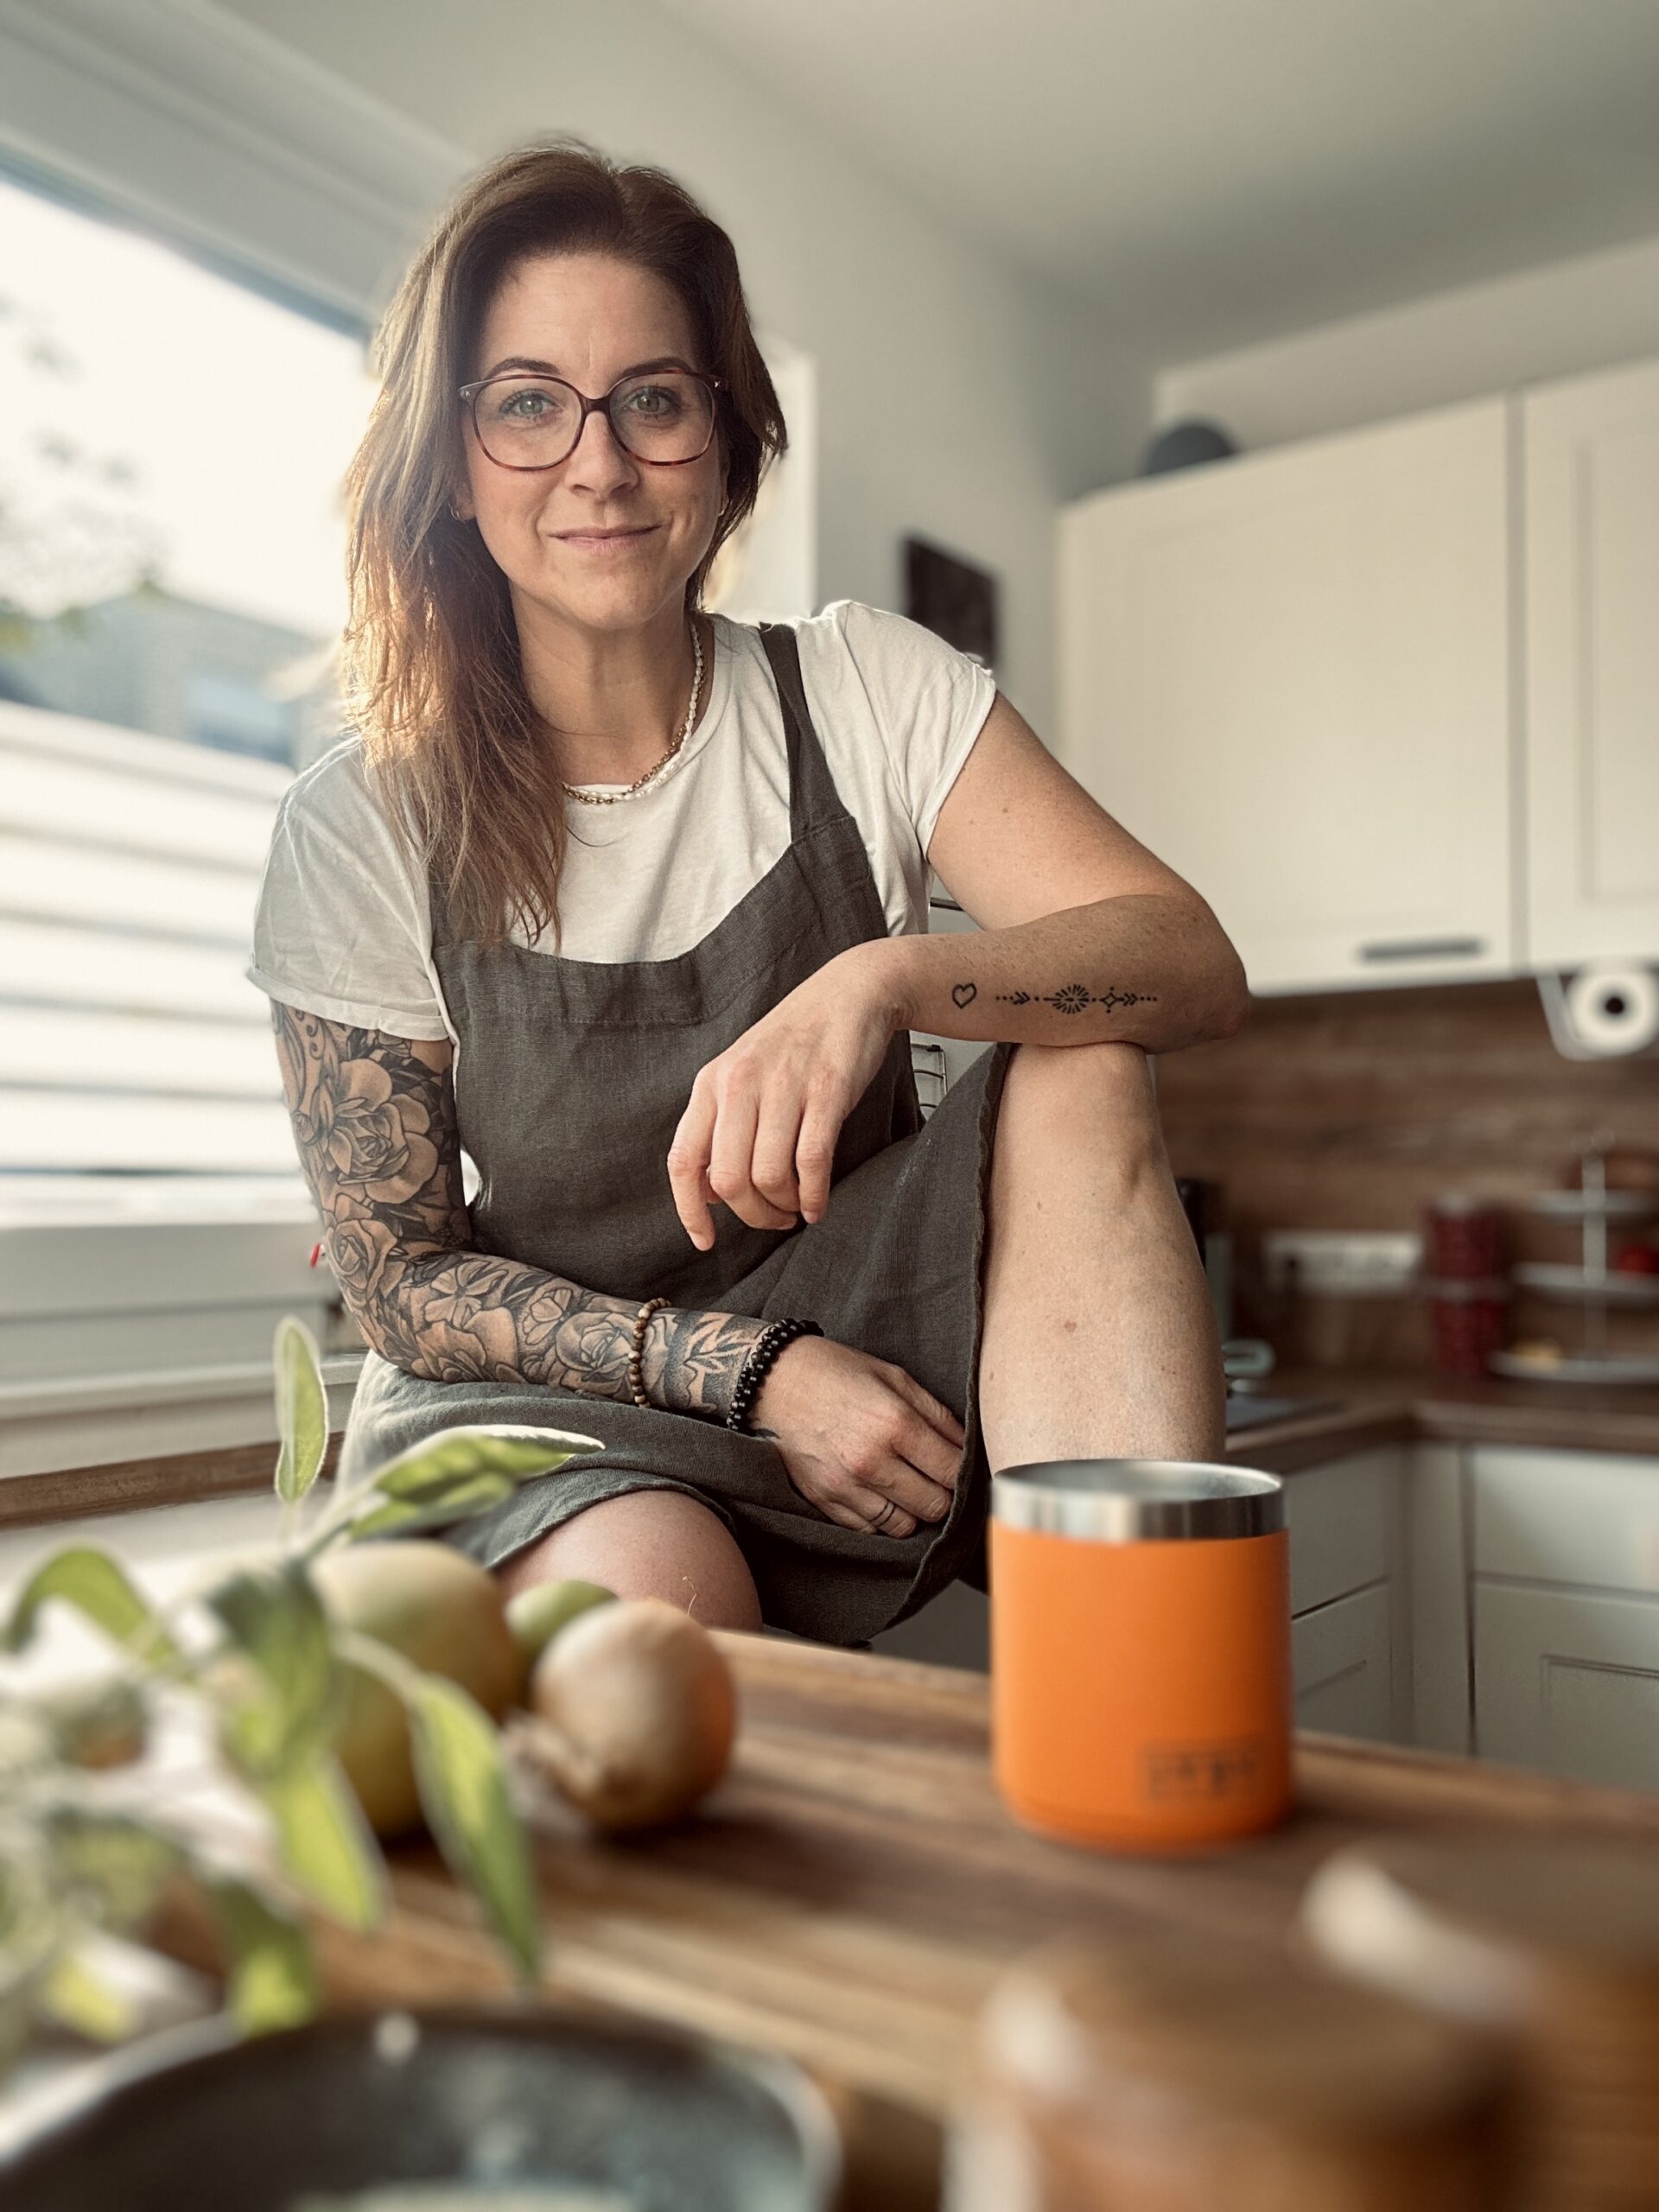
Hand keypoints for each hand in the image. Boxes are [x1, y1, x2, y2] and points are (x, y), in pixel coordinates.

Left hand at [668, 942, 902, 1249]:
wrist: (847, 994)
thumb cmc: (794, 1045)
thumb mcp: (741, 1076)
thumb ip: (719, 1128)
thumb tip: (704, 1191)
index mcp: (711, 1084)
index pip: (684, 1160)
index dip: (690, 1210)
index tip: (706, 1240)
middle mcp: (740, 1083)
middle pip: (729, 1179)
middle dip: (752, 1215)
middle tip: (773, 1219)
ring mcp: (783, 1085)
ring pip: (769, 1175)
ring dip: (785, 1206)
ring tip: (797, 1207)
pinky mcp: (826, 1089)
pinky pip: (812, 1160)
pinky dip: (814, 1195)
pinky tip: (818, 1203)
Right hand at [744, 1335, 965, 1537]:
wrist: (773, 1380)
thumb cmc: (837, 1372)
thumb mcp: (895, 1377)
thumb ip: (937, 1414)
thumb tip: (966, 1447)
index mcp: (896, 1424)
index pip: (952, 1472)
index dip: (962, 1471)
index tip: (956, 1464)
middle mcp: (872, 1461)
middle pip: (934, 1506)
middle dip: (941, 1493)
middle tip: (932, 1476)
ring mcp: (845, 1486)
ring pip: (903, 1526)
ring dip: (911, 1510)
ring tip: (905, 1485)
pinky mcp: (824, 1501)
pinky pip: (868, 1530)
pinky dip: (880, 1518)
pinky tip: (877, 1492)